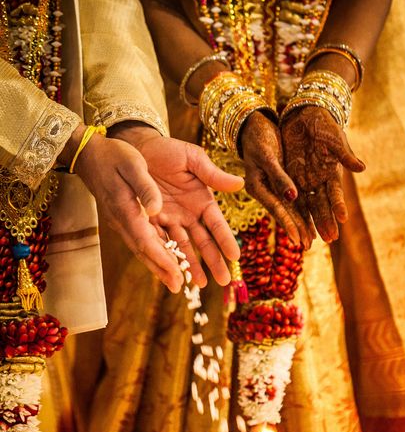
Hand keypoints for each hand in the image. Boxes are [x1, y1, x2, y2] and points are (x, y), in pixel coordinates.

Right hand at [61, 125, 183, 292]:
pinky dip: (153, 253)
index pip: (145, 241)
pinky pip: (141, 240)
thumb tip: (157, 209)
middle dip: (161, 270)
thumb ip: (145, 187)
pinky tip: (165, 260)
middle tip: (178, 288)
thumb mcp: (132, 164)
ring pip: (143, 249)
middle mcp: (123, 222)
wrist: (90, 154)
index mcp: (126, 211)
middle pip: (144, 252)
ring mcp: (123, 222)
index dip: (161, 260)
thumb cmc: (114, 155)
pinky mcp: (126, 218)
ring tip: (174, 282)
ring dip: (158, 266)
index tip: (176, 275)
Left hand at [111, 123, 242, 286]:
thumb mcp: (193, 159)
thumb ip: (214, 175)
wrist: (137, 146)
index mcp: (202, 200)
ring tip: (200, 284)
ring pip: (183, 247)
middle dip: (214, 262)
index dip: (226, 240)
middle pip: (204, 242)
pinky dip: (167, 257)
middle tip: (225, 281)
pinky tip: (174, 271)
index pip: (217, 225)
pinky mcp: (152, 223)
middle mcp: (188, 215)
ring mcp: (171, 220)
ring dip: (192, 265)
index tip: (236, 257)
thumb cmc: (168, 151)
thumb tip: (240, 184)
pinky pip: (160, 242)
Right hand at [240, 111, 313, 248]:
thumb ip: (279, 176)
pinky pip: (293, 199)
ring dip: (301, 223)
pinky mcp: (280, 181)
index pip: (276, 208)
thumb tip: (293, 197)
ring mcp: (272, 187)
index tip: (298, 239)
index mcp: (257, 186)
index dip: (289, 224)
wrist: (254, 124)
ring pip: (290, 209)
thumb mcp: (267, 155)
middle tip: (308, 246)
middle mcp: (265, 190)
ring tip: (311, 240)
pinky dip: (302, 210)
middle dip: (297, 229)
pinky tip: (310, 222)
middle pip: (284, 212)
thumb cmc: (258, 136)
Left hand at [281, 106, 364, 242]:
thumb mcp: (334, 138)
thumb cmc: (323, 125)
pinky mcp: (290, 178)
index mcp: (332, 172)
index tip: (343, 219)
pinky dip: (293, 213)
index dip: (339, 205)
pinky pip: (291, 199)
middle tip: (330, 240)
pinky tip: (295, 227)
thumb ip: (344, 154)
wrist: (304, 115)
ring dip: (310, 224)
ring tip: (312, 242)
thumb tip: (362, 168)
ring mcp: (305, 181)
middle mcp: (319, 180)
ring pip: (307, 207)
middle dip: (326, 222)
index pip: (336, 192)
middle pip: (322, 205)